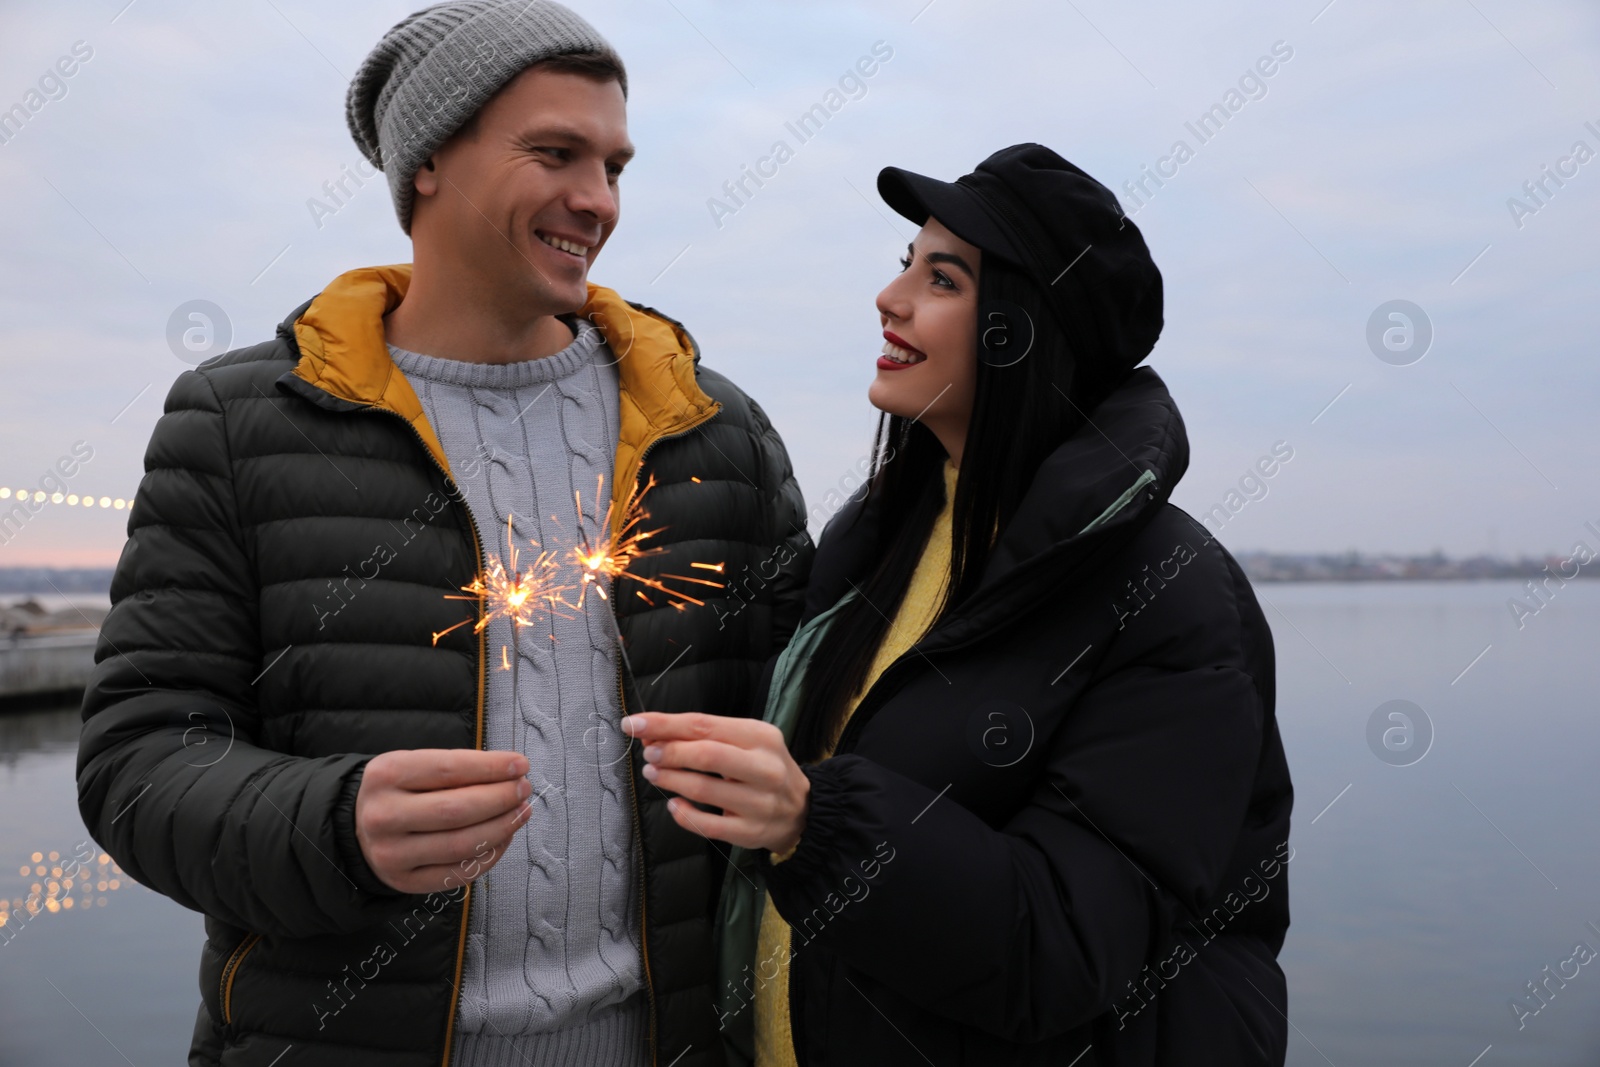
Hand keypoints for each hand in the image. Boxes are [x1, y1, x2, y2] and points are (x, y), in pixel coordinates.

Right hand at [354, 749, 532, 893]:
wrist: (359, 829)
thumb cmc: (399, 791)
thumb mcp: (414, 766)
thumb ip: (456, 768)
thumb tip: (510, 773)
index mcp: (386, 775)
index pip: (448, 769)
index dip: (491, 767)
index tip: (520, 764)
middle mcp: (384, 816)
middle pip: (457, 810)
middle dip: (500, 799)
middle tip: (523, 789)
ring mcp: (392, 854)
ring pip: (461, 844)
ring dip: (502, 827)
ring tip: (521, 811)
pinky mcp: (405, 882)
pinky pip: (458, 873)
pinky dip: (489, 855)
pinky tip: (504, 837)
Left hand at [621, 712, 808, 853]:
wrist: (802, 810)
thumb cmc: (763, 768)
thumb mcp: (746, 741)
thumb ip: (705, 735)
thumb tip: (653, 731)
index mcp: (761, 736)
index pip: (704, 725)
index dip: (664, 724)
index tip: (634, 724)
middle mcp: (764, 768)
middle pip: (706, 755)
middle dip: (668, 752)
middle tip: (648, 753)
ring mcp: (759, 802)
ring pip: (703, 789)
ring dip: (669, 780)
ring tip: (654, 773)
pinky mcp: (750, 832)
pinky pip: (707, 825)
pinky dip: (683, 814)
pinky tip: (673, 804)